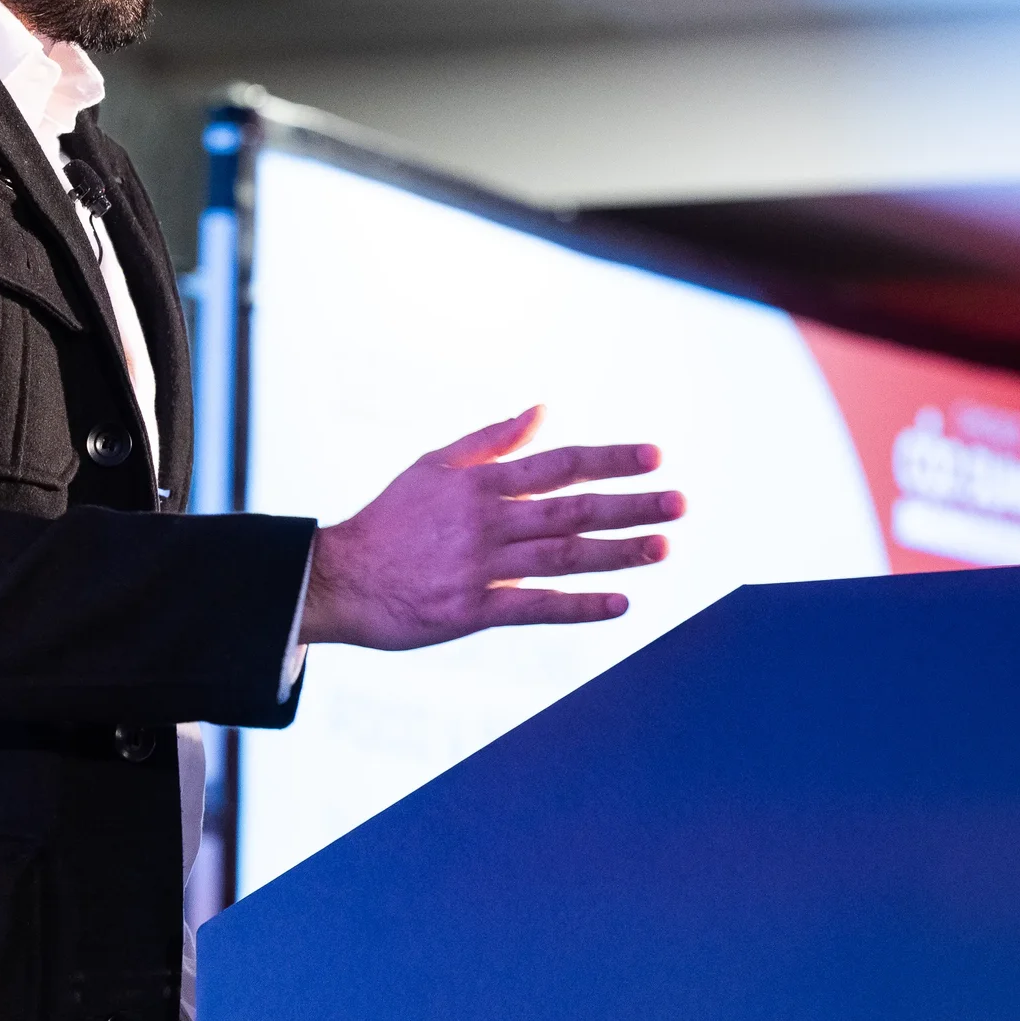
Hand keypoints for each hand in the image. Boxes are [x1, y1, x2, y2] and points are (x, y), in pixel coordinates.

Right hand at [298, 406, 682, 650]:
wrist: (339, 578)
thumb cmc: (389, 519)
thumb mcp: (435, 464)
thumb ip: (492, 440)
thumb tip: (542, 410)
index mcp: (481, 483)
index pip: (559, 464)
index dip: (610, 459)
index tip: (656, 457)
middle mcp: (487, 521)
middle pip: (572, 509)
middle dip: (631, 505)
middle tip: (680, 504)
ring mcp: (481, 567)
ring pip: (563, 556)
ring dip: (617, 552)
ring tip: (663, 548)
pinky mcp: (472, 610)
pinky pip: (535, 607)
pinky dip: (578, 606)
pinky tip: (619, 605)